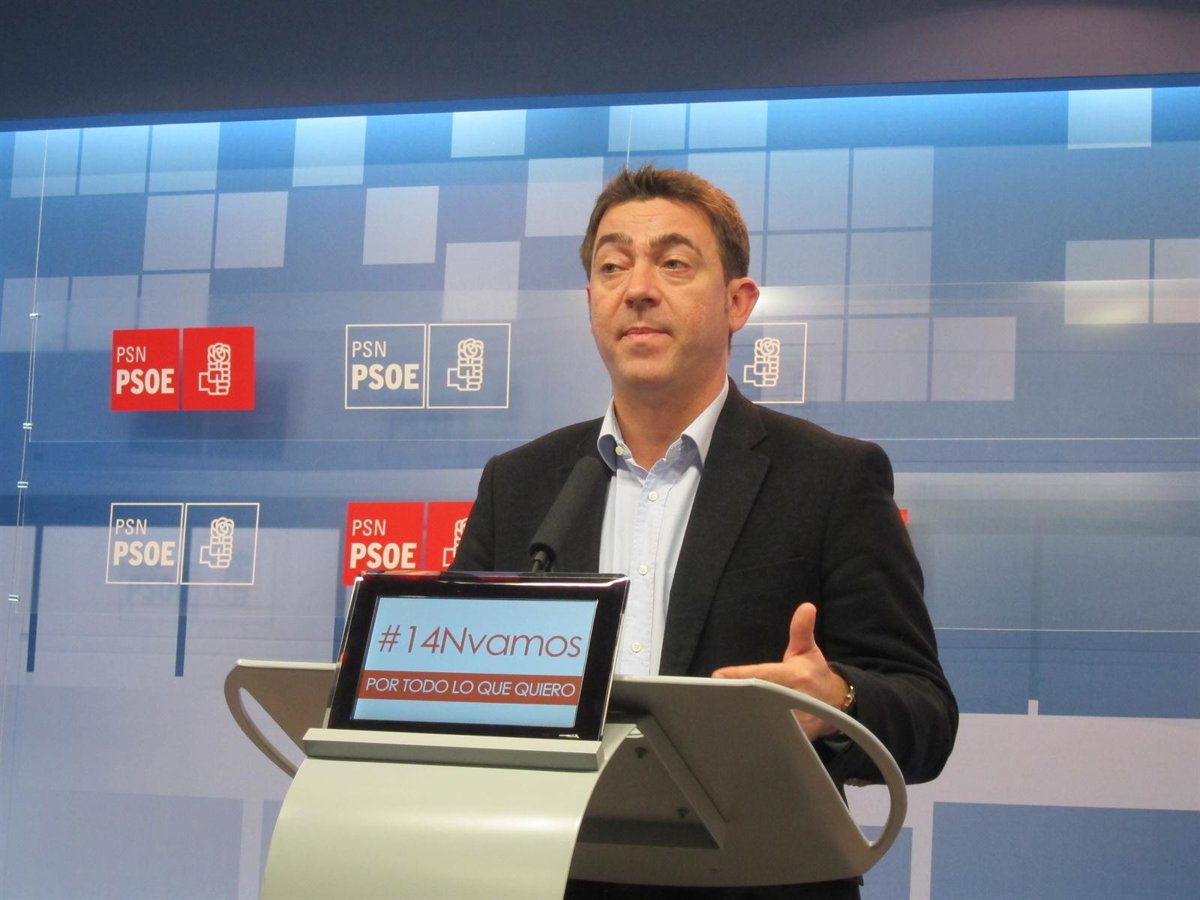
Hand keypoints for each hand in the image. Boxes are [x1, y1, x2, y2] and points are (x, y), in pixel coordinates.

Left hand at [711, 602, 847, 738]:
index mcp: (796, 676)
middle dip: (737, 697)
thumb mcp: (807, 650)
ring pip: (766, 721)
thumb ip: (801, 630)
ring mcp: (797, 722)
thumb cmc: (813, 674)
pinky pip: (773, 736)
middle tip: (712, 694)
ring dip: (743, 716)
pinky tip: (737, 730)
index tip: (718, 675)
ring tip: (719, 711)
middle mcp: (797, 699)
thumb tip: (806, 607)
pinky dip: (756, 732)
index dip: (740, 675)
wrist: (837, 704)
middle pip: (761, 700)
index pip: (763, 675)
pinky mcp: (797, 738)